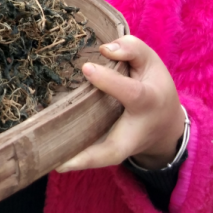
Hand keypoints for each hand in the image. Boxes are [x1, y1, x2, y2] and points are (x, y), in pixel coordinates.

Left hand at [56, 35, 185, 172]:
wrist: (166, 126)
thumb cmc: (153, 87)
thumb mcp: (151, 63)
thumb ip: (132, 49)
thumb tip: (104, 49)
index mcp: (147, 101)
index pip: (129, 92)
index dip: (108, 81)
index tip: (86, 67)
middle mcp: (132, 131)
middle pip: (113, 149)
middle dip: (90, 154)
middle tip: (61, 156)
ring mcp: (119, 147)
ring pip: (99, 161)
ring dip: (74, 163)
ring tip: (47, 160)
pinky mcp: (108, 152)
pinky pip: (90, 159)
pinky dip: (71, 161)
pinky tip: (47, 159)